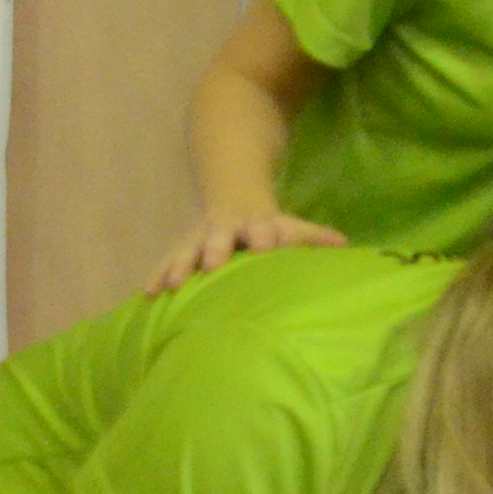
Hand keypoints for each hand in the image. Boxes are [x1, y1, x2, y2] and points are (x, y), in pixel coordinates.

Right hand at [149, 207, 341, 293]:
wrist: (233, 200)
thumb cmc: (268, 227)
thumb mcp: (290, 226)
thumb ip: (313, 237)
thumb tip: (344, 245)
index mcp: (254, 223)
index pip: (261, 227)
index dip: (264, 235)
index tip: (266, 246)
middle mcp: (223, 228)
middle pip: (218, 236)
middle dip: (214, 249)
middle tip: (212, 265)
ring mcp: (199, 238)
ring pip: (187, 250)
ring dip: (180, 266)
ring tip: (171, 286)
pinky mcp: (181, 250)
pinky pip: (167, 263)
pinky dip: (157, 275)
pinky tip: (148, 293)